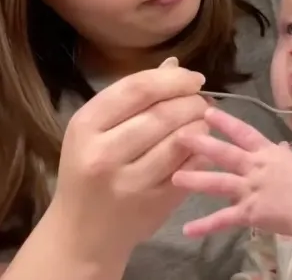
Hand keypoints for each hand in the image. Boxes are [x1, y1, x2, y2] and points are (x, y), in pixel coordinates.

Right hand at [49, 57, 208, 262]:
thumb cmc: (89, 170)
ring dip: (202, 123)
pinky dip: (203, 150)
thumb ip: (133, 95)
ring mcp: (129, 182)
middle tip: (202, 100)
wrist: (82, 233)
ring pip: (182, 139)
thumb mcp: (97, 128)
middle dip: (193, 101)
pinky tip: (202, 144)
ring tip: (204, 119)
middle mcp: (103, 153)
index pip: (139, 88)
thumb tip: (174, 65)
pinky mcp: (153, 204)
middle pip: (164, 113)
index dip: (174, 79)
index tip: (194, 78)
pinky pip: (191, 167)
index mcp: (86, 125)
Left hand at [171, 108, 291, 237]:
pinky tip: (188, 230)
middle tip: (180, 136)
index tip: (206, 112)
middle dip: (202, 144)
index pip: (244, 132)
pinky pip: (225, 220)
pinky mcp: (250, 213)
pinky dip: (206, 226)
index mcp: (267, 152)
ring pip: (220, 183)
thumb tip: (279, 147)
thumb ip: (282, 154)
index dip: (225, 122)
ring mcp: (251, 189)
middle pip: (225, 153)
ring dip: (197, 180)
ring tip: (175, 178)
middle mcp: (255, 167)